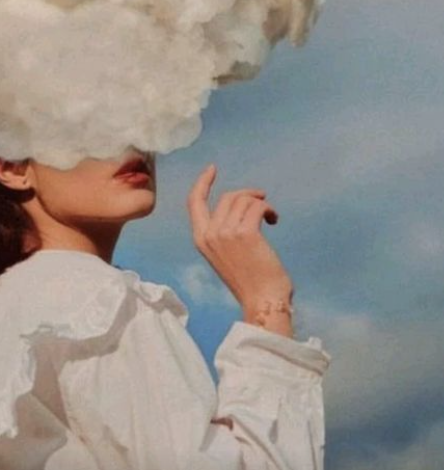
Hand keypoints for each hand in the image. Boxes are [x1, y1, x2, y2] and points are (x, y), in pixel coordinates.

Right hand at [186, 163, 292, 312]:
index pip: (194, 202)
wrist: (261, 300)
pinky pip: (257, 207)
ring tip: (270, 217)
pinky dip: (268, 209)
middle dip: (248, 194)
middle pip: (228, 197)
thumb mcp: (224, 254)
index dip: (202, 183)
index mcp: (200, 239)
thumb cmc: (249, 281)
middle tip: (263, 202)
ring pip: (244, 200)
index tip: (212, 169)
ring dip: (261, 203)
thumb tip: (239, 206)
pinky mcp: (246, 233)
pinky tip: (274, 220)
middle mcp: (210, 234)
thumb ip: (223, 232)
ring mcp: (226, 233)